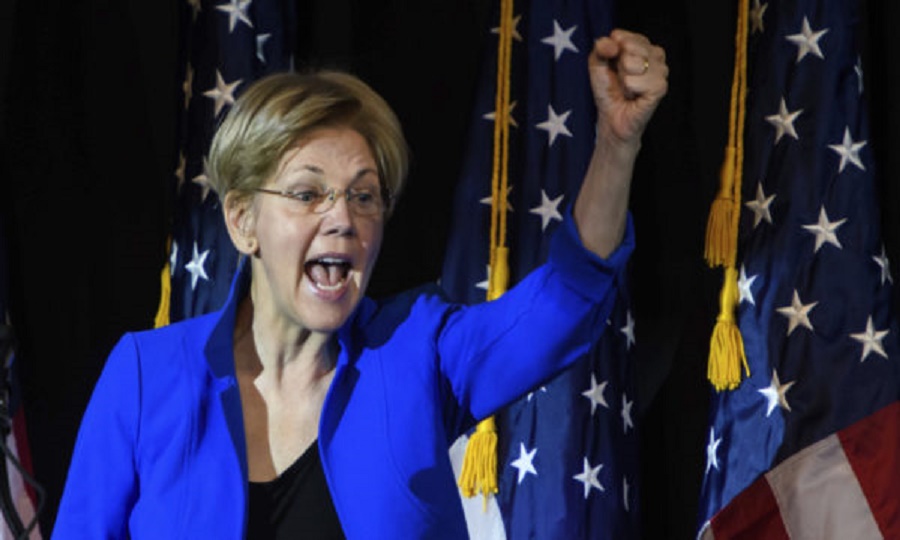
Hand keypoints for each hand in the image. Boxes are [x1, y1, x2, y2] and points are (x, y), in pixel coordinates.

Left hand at [589, 29, 667, 146]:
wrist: (612, 118)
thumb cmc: (608, 91)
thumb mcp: (597, 65)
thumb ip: (600, 48)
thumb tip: (614, 43)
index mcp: (641, 45)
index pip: (622, 37)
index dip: (611, 54)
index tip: (612, 67)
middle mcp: (655, 55)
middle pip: (629, 47)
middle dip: (618, 66)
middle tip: (621, 80)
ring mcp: (661, 70)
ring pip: (634, 63)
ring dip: (624, 79)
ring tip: (628, 88)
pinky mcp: (661, 87)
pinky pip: (642, 80)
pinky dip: (632, 88)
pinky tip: (634, 95)